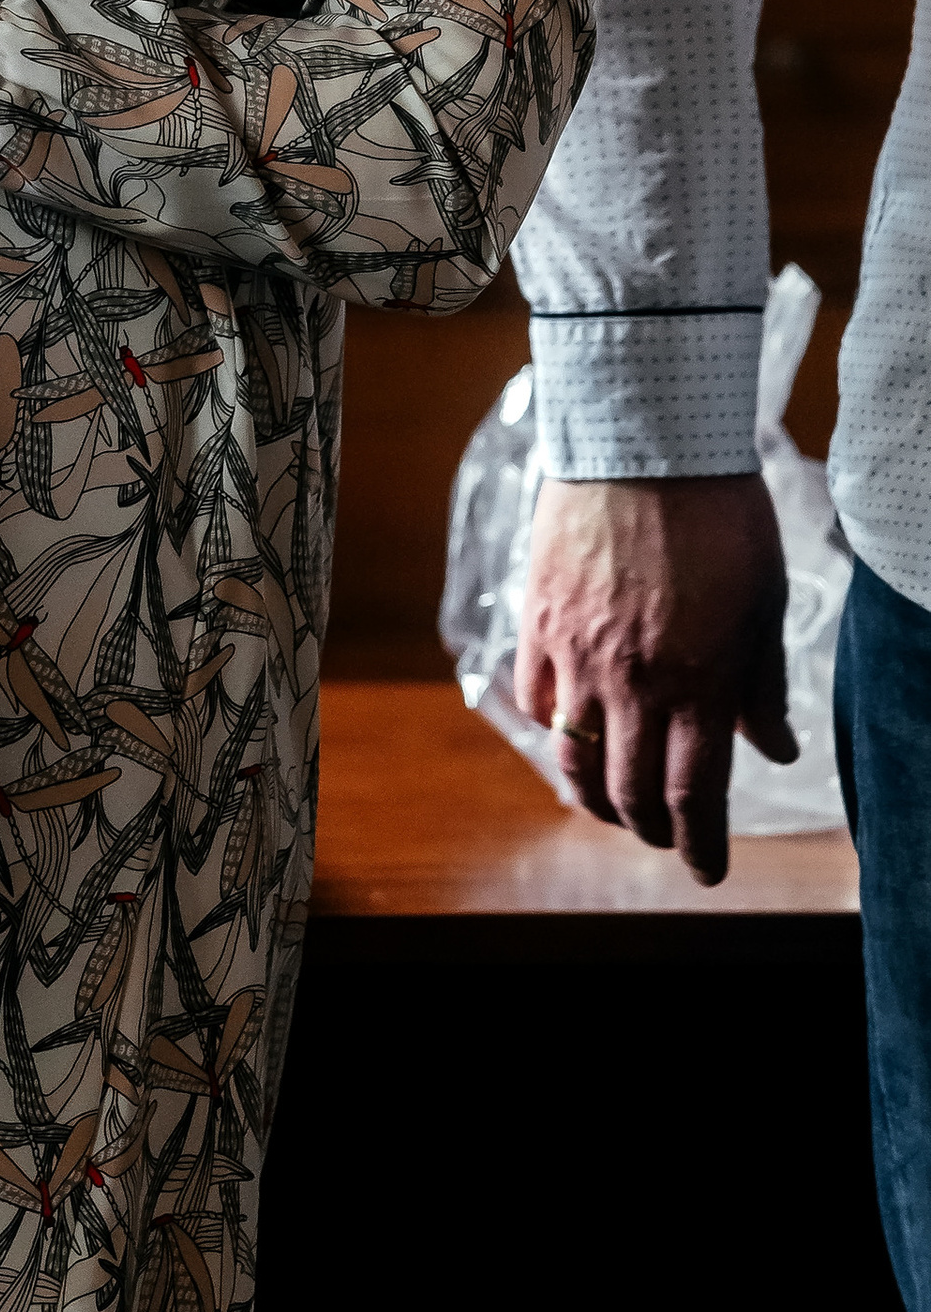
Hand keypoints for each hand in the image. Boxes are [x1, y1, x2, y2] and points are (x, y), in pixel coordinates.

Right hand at [517, 472, 794, 885]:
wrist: (644, 442)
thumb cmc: (719, 514)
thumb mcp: (764, 602)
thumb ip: (762, 683)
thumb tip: (776, 748)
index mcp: (701, 682)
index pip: (695, 795)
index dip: (700, 844)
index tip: (707, 868)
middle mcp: (635, 683)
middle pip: (633, 792)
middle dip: (652, 830)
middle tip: (665, 837)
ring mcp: (578, 656)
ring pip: (575, 758)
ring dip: (594, 795)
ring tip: (610, 802)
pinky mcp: (538, 622)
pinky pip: (535, 698)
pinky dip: (553, 729)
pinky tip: (568, 730)